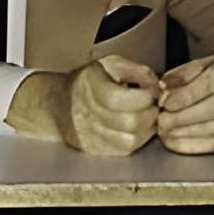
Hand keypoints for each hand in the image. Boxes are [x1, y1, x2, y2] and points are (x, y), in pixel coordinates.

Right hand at [13, 54, 157, 156]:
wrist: (58, 104)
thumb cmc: (89, 83)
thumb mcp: (111, 65)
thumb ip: (136, 71)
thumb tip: (155, 86)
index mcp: (89, 86)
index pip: (120, 99)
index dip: (143, 97)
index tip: (148, 93)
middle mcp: (86, 113)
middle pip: (130, 121)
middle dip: (148, 112)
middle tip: (149, 105)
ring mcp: (90, 134)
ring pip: (131, 139)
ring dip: (145, 127)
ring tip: (142, 115)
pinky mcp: (97, 149)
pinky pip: (127, 149)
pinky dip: (137, 138)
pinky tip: (134, 126)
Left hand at [155, 53, 213, 155]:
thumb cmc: (194, 79)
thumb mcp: (184, 70)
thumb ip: (175, 77)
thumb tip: (164, 88)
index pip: (213, 80)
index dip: (188, 93)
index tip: (165, 102)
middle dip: (185, 115)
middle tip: (162, 120)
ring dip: (186, 131)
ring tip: (164, 130)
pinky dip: (192, 145)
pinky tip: (172, 141)